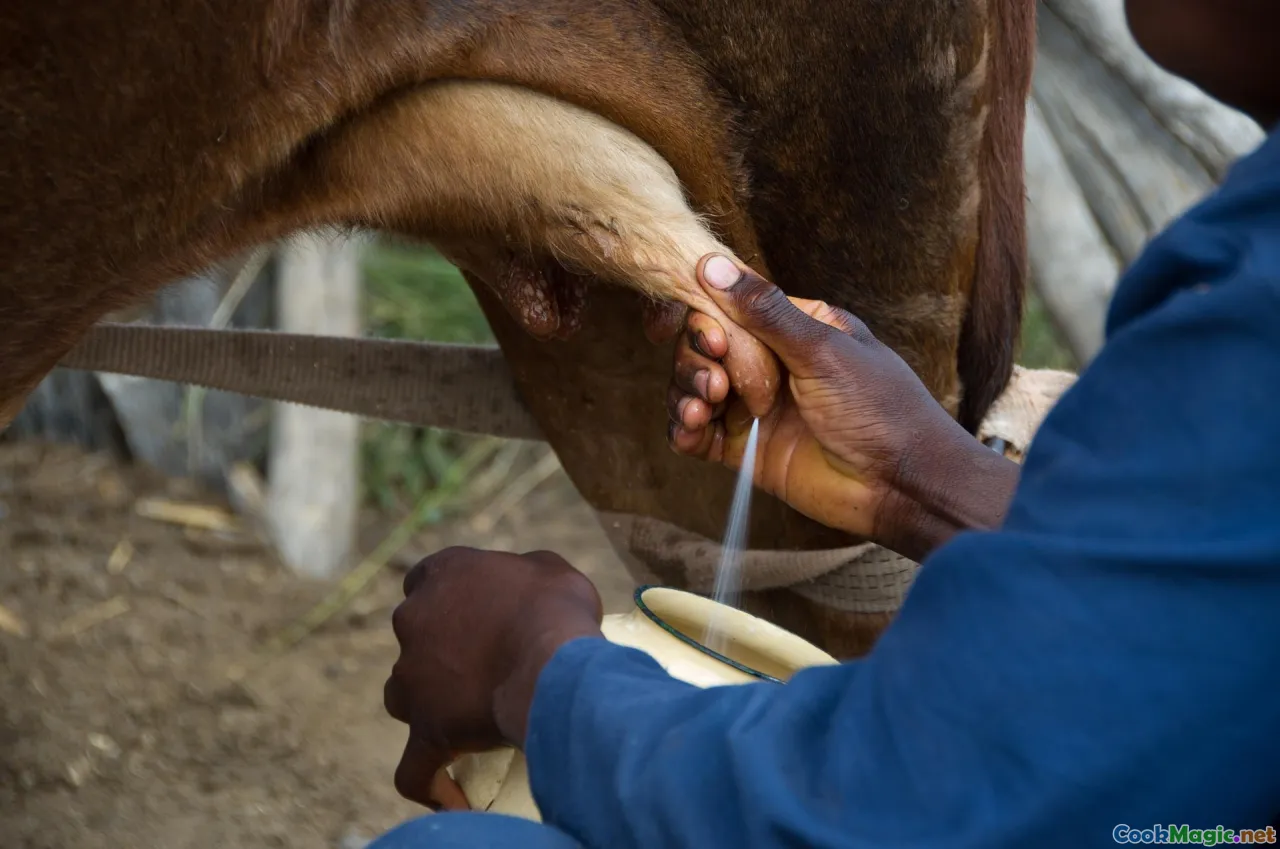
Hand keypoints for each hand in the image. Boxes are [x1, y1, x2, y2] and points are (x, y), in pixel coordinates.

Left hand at [382, 546, 603, 809]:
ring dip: (425, 704)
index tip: (471, 612)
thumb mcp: (549, 570)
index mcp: (443, 573)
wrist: (552, 661)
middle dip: (438, 651)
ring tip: (465, 721)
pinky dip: (428, 781)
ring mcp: (411, 677)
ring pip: (403, 696)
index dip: (445, 598)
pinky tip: (447, 796)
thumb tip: (528, 588)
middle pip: (414, 637)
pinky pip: (414, 767)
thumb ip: (524, 573)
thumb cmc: (555, 608)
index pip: (425, 579)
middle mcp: (415, 619)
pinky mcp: (425, 728)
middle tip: (483, 666)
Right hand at [668, 255, 1018, 557]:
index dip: (699, 315)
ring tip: (703, 408)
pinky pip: (698, 433)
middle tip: (716, 382)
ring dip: (685, 391)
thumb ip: (765, 312)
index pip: (728, 306)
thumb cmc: (880, 408)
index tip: (693, 333)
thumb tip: (712, 266)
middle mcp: (769, 362)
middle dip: (694, 359)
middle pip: (702, 346)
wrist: (902, 486)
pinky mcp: (745, 450)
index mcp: (793, 327)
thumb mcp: (824, 350)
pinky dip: (684, 429)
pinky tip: (691, 429)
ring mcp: (755, 406)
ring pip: (693, 387)